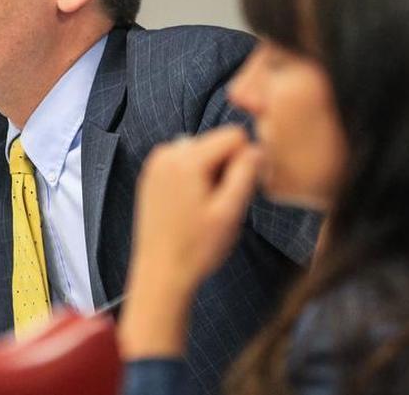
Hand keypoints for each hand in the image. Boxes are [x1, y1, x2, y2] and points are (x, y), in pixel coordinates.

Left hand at [118, 126, 259, 358]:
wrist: (160, 273)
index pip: (234, 135)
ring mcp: (155, 163)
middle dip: (226, 167)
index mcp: (186, 159)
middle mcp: (166, 153)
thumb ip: (245, 174)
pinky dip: (194, 178)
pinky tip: (191, 208)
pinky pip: (185, 163)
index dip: (245, 161)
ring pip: (202, 152)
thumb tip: (257, 148)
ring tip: (204, 208)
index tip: (237, 192)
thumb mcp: (230, 212)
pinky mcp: (151, 175)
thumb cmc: (197, 248)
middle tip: (219, 205)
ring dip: (211, 174)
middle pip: (216, 142)